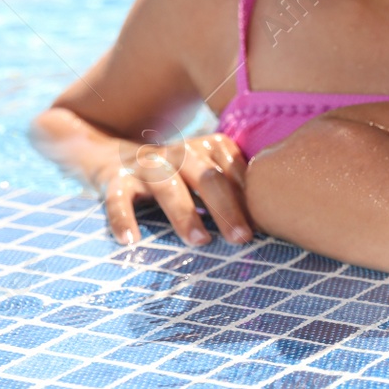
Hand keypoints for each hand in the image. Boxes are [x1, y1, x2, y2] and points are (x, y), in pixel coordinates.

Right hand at [92, 133, 251, 246]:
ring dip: (185, 214)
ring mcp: (148, 165)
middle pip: (208, 179)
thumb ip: (234, 190)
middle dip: (227, 209)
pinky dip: (122, 219)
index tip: (264, 228)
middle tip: (242, 239)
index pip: (234, 174)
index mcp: (211, 147)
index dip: (249, 200)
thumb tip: (271, 224)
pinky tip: (131, 241)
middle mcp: (181, 152)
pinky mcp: (117, 180)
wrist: (117, 157)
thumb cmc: (181, 176)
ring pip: (168, 187)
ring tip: (201, 241)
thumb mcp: (208, 174)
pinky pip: (118, 200)